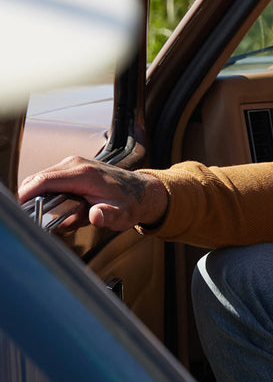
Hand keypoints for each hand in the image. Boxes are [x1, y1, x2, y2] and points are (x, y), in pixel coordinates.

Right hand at [17, 156, 168, 232]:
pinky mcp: (72, 167)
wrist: (141, 191)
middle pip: (38, 179)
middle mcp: (75, 164)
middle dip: (34, 199)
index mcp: (83, 174)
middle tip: (43, 217)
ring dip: (43, 197)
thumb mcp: (121, 215)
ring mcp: (73, 163)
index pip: (44, 180)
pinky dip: (49, 193)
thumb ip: (107, 216)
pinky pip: (50, 179)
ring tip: (61, 212)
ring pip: (42, 179)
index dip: (28, 194)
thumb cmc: (130, 203)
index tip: (22, 209)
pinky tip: (64, 205)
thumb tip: (95, 216)